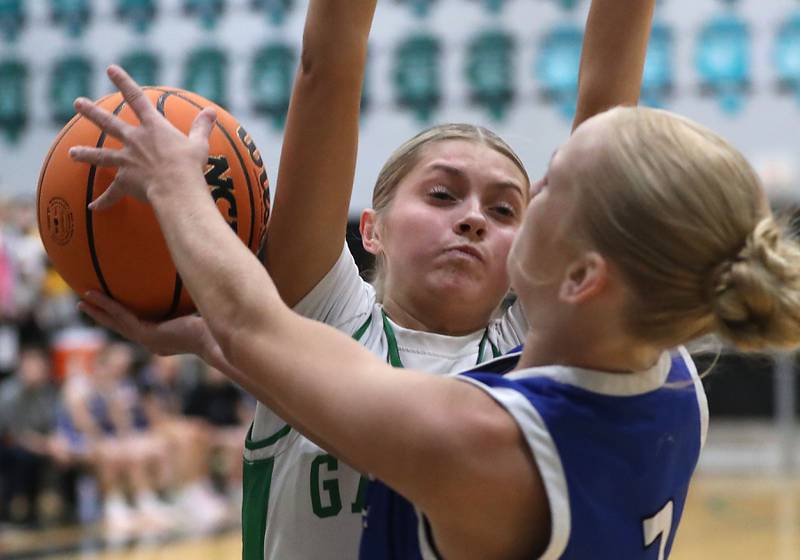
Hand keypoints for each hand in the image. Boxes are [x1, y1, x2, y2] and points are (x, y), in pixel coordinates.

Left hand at [69, 64, 215, 210]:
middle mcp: (135, 140)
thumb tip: (211, 112)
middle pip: (108, 123)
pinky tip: (93, 206)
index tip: (110, 70)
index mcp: (153, 128)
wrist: (176, 188)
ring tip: (71, 153)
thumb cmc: (190, 166)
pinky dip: (104, 201)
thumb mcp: (199, 144)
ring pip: (101, 155)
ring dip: (85, 154)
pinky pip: (112, 193)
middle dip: (92, 111)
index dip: (123, 82)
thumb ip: (201, 127)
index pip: (136, 98)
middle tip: (77, 103)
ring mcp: (127, 160)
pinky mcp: (125, 181)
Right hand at [78, 291, 212, 357]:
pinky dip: (107, 307)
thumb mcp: (196, 300)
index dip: (123, 315)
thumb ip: (187, 290)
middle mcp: (154, 341)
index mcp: (164, 335)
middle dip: (104, 316)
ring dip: (98, 312)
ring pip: (117, 323)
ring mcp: (149, 341)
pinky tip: (94, 296)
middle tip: (86, 305)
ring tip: (82, 300)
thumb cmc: (215, 317)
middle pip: (122, 326)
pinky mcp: (147, 337)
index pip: (139, 324)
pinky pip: (122, 318)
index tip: (113, 306)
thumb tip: (190, 263)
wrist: (221, 335)